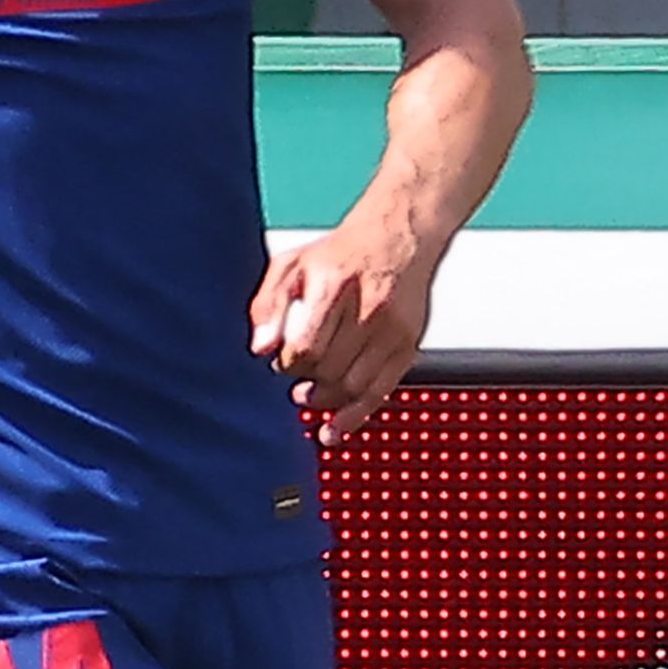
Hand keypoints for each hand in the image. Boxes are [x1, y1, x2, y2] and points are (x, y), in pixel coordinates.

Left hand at [251, 218, 436, 446]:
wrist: (396, 239)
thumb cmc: (339, 253)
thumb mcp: (291, 265)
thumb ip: (267, 305)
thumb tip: (259, 348)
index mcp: (334, 286)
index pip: (306, 347)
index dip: (287, 364)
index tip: (281, 361)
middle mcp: (368, 309)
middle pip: (329, 370)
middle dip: (305, 382)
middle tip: (295, 378)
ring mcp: (392, 331)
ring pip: (355, 387)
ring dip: (327, 400)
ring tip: (310, 396)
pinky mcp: (408, 346)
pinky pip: (382, 392)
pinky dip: (356, 416)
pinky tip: (335, 429)